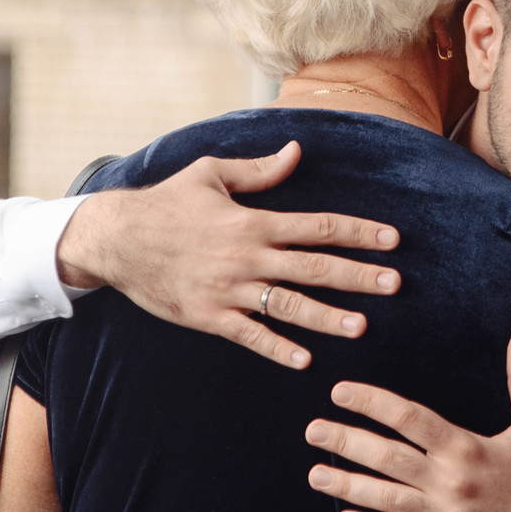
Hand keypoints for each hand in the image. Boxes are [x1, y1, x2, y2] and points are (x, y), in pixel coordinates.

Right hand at [55, 140, 400, 370]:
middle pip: (314, 267)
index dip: (358, 232)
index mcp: (253, 220)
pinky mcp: (208, 316)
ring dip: (327, 317)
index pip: (318, 226)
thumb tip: (297, 152)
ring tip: (362, 327)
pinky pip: (250, 335)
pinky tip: (305, 359)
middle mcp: (246, 256)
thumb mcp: (211, 174)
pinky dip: (277, 348)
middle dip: (358, 276)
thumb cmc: (166, 203)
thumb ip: (259, 170)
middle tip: (395, 284)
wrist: (116, 238)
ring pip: (288, 305)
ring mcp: (228, 289)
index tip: (392, 239)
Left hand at [304, 328, 510, 511]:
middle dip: (346, 441)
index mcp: (466, 447)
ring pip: (386, 498)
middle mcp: (451, 481)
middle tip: (313, 430)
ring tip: (315, 474)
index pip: (409, 418)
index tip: (341, 393)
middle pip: (388, 456)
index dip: (372, 403)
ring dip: (347, 485)